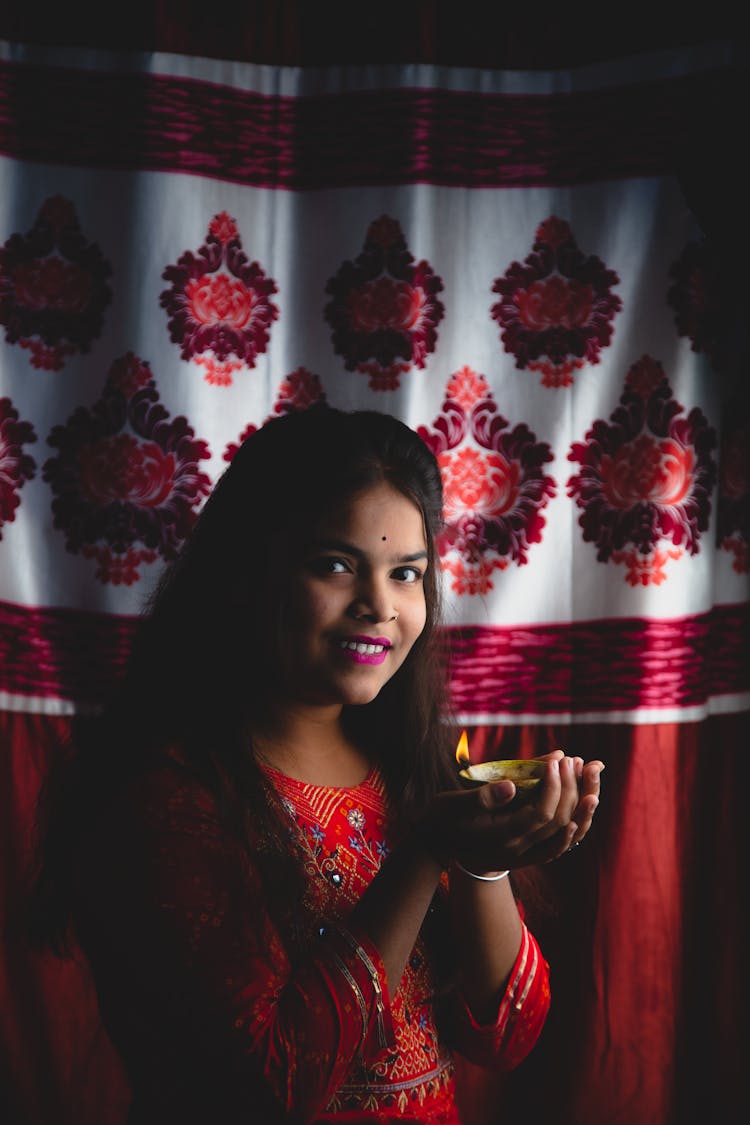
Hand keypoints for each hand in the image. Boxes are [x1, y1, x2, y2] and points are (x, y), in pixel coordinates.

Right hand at [418, 752, 603, 872]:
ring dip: (579, 806)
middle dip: (570, 789)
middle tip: (575, 760)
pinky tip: (582, 808)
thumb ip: (484, 796)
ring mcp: (522, 854)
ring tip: (590, 777)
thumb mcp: (455, 803)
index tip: (557, 760)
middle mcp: (517, 848)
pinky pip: (557, 846)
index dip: (553, 786)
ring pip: (562, 834)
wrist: (437, 844)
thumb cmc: (443, 817)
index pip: (540, 812)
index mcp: (502, 835)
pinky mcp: (524, 854)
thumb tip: (511, 786)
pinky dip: (573, 828)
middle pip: (557, 821)